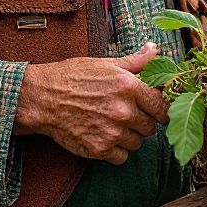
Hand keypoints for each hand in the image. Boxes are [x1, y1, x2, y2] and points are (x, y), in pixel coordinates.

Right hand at [14, 42, 168, 165]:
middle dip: (143, 122)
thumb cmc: (74, 77)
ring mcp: (112, 132)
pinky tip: (104, 136)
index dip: (160, 108)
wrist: (43, 98)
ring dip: (130, 136)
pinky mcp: (100, 149)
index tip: (153, 109)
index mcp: (129, 86)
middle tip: (127, 114)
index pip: (163, 106)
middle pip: (152, 127)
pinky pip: (122, 157)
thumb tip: (156, 50)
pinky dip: (116, 150)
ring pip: (138, 143)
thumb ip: (137, 61)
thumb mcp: (106, 63)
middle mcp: (124, 111)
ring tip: (112, 124)